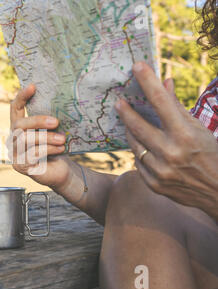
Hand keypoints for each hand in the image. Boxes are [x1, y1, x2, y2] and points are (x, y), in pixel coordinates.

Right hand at [8, 84, 70, 189]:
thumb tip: (60, 103)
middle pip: (19, 125)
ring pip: (26, 140)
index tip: (33, 86)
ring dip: (46, 138)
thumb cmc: (56, 149)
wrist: (60, 171)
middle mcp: (14, 139)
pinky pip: (32, 154)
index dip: (21, 96)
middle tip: (56, 122)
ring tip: (62, 139)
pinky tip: (60, 149)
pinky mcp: (21, 166)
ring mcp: (15, 153)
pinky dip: (48, 150)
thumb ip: (50, 121)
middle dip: (38, 121)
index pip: (15, 108)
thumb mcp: (53, 132)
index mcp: (20, 127)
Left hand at [116, 62, 217, 218]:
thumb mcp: (199, 128)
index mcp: (185, 135)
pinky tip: (143, 147)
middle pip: (138, 126)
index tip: (137, 66)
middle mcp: (171, 153)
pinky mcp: (153, 184)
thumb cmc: (211, 154)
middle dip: (126, 112)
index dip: (148, 82)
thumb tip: (164, 83)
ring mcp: (160, 171)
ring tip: (131, 124)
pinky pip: (138, 163)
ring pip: (135, 145)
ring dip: (131, 132)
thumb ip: (177, 107)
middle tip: (119, 102)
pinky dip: (140, 153)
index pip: (162, 102)